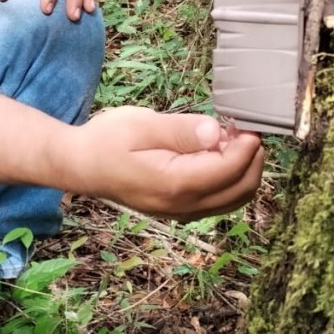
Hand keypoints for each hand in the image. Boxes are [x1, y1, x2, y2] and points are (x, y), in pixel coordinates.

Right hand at [69, 108, 263, 221]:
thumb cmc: (106, 141)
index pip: (230, 169)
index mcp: (174, 184)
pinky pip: (220, 201)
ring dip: (244, 170)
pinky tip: (217, 154)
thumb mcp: (142, 124)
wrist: (81, 166)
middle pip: (241, 189)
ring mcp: (181, 212)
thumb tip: (217, 134)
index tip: (246, 121)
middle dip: (252, 158)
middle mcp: (183, 206)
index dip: (247, 145)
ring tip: (231, 139)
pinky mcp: (180, 210)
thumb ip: (182, 131)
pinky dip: (231, 179)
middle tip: (243, 128)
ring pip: (235, 198)